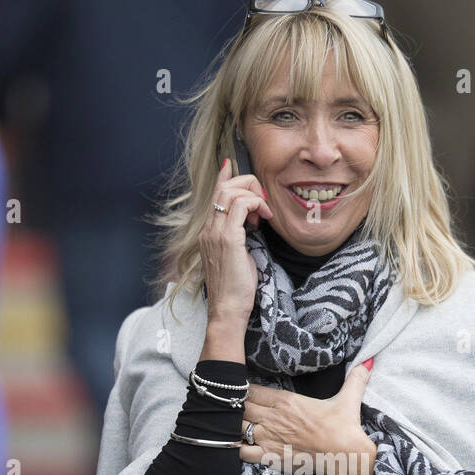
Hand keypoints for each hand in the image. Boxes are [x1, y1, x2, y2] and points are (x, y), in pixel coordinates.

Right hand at [199, 159, 273, 334]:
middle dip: (248, 184)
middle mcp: (208, 228)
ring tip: (266, 213)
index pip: (214, 194)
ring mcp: (215, 232)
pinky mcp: (228, 238)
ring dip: (254, 194)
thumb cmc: (235, 290)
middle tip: (265, 203)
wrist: (228, 310)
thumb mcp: (238, 257)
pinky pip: (242, 205)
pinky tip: (265, 218)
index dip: (224, 176)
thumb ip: (240, 237)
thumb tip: (254, 224)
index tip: (231, 164)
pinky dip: (256, 204)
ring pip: (232, 191)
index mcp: (209, 232)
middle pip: (224, 187)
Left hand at [239, 361, 376, 474]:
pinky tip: (233, 446)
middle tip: (229, 407)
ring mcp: (270, 438)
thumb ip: (355, 378)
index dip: (240, 390)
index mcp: (287, 401)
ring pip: (235, 427)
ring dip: (230, 426)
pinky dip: (234, 449)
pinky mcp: (270, 457)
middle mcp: (274, 418)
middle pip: (238, 407)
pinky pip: (241, 452)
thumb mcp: (348, 399)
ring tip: (227, 425)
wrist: (347, 456)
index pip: (251, 390)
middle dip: (231, 406)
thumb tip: (369, 361)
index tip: (237, 391)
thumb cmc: (345, 428)